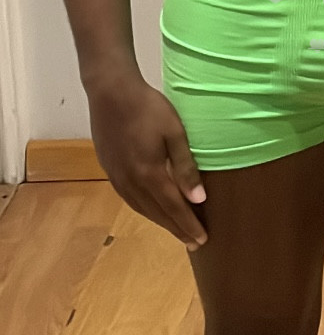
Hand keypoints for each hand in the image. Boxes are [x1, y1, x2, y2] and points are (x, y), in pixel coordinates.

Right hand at [87, 71, 208, 251]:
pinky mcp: (109, 169)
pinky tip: (152, 208)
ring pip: (142, 208)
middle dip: (177, 228)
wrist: (111, 93)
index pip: (173, 208)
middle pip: (157, 213)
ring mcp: (117, 177)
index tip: (202, 239)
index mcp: (150, 174)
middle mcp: (131, 182)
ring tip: (176, 229)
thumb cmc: (149, 108)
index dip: (188, 225)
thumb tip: (198, 198)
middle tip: (193, 241)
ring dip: (160, 221)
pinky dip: (145, 209)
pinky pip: (130, 199)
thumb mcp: (174, 133)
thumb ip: (185, 167)